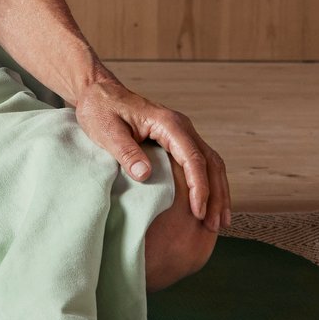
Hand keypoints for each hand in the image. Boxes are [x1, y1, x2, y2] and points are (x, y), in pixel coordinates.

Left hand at [73, 73, 231, 232]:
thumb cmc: (101, 110)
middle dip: (216, 195)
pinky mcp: (178, 140)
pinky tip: (210, 204)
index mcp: (168, 123)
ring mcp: (182, 132)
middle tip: (215, 226)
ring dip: (218, 192)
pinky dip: (210, 184)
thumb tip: (145, 175)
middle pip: (210, 162)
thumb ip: (126, 151)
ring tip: (219, 222)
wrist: (98, 93)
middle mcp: (181, 126)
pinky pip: (201, 162)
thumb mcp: (107, 131)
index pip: (193, 158)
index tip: (198, 212)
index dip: (199, 187)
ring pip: (211, 163)